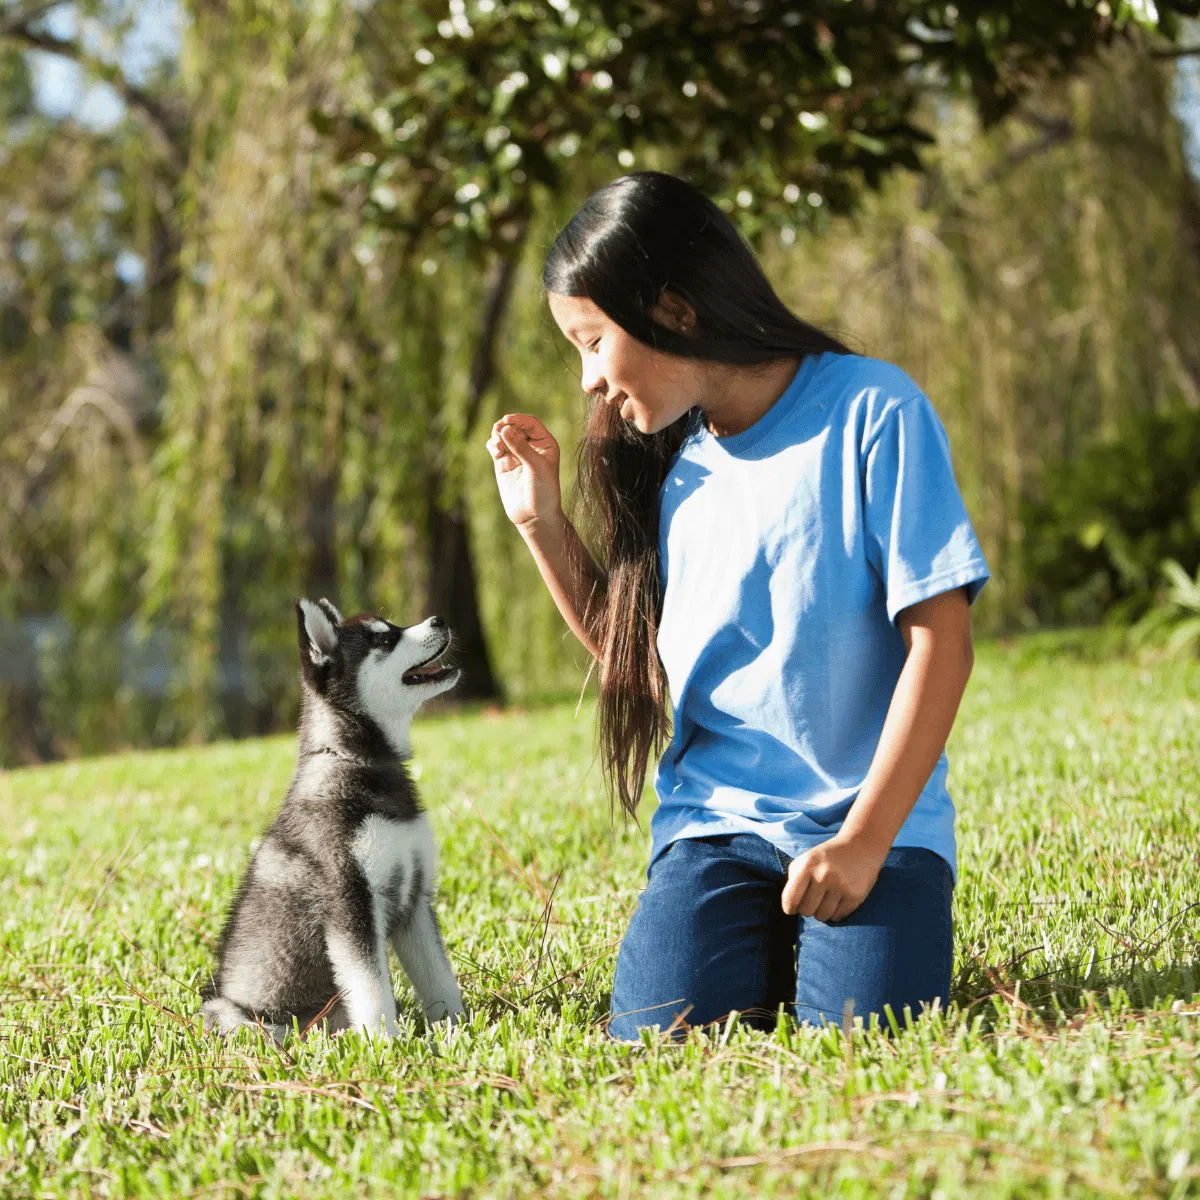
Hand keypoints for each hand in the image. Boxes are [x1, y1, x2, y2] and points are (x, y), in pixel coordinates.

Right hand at [485, 413, 562, 531]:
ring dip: (497, 435)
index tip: (507, 421)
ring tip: (497, 444)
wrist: (534, 516)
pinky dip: (492, 444)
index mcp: (545, 444)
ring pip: (503, 435)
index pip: (530, 423)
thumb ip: (521, 448)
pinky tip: (494, 449)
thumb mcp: (536, 467)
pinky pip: (495, 447)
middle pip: (514, 427)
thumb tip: (504, 428)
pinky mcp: (503, 464)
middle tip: (498, 432)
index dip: (518, 419)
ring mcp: (516, 455)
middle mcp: (531, 447)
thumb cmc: (543, 492)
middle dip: (505, 427)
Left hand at [780, 833, 887, 922]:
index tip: (792, 909)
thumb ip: (794, 880)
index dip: (789, 908)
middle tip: (813, 900)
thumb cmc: (827, 857)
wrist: (860, 846)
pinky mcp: (855, 896)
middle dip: (808, 908)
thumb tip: (789, 906)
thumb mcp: (806, 860)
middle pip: (806, 911)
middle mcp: (823, 875)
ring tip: (825, 900)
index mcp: (807, 865)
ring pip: (822, 917)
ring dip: (822, 912)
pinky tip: (837, 901)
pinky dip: (835, 913)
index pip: (790, 898)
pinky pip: (837, 917)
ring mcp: (840, 886)